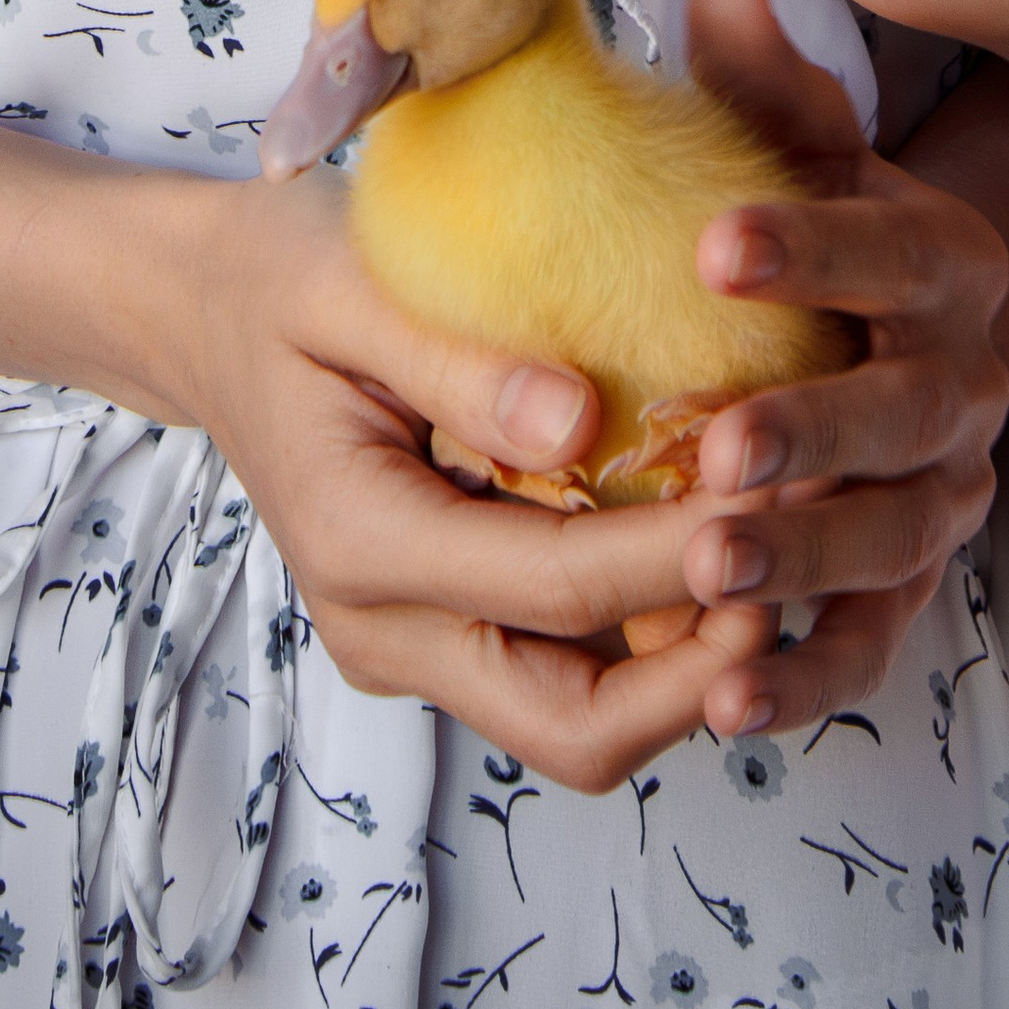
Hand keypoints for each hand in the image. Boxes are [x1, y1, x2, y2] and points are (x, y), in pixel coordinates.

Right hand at [189, 161, 778, 796]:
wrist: (203, 317)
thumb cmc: (280, 280)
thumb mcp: (348, 286)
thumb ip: (459, 361)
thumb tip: (578, 424)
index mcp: (362, 544)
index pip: (558, 589)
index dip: (681, 556)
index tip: (784, 492)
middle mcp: (386, 628)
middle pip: (574, 727)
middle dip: (705, 674)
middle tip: (805, 569)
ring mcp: (415, 644)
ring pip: (578, 720)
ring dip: (692, 666)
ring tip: (791, 564)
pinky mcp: (447, 629)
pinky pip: (565, 666)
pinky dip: (651, 635)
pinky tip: (721, 545)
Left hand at [675, 0, 1008, 740]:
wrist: (903, 324)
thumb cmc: (826, 222)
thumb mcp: (803, 147)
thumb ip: (765, 86)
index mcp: (949, 263)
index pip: (892, 251)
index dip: (811, 249)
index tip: (713, 244)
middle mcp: (967, 382)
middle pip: (903, 414)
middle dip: (813, 431)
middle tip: (718, 449)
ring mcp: (949, 492)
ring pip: (892, 536)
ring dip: (804, 559)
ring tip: (705, 570)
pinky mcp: (915, 583)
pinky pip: (874, 640)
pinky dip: (808, 676)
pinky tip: (727, 699)